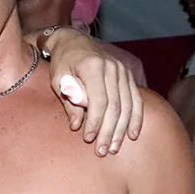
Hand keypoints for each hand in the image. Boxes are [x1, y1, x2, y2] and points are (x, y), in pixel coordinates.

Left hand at [38, 27, 143, 154]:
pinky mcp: (128, 76)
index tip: (88, 139)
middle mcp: (112, 68)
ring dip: (121, 129)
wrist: (73, 41)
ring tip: (114, 148)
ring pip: (127, 105)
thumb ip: (68, 101)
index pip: (98, 100)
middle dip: (108, 131)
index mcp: (93, 66)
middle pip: (115, 105)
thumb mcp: (58, 80)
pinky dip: (135, 118)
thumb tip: (76, 125)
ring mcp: (123, 71)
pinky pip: (136, 99)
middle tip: (103, 151)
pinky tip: (133, 134)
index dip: (95, 122)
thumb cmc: (62, 63)